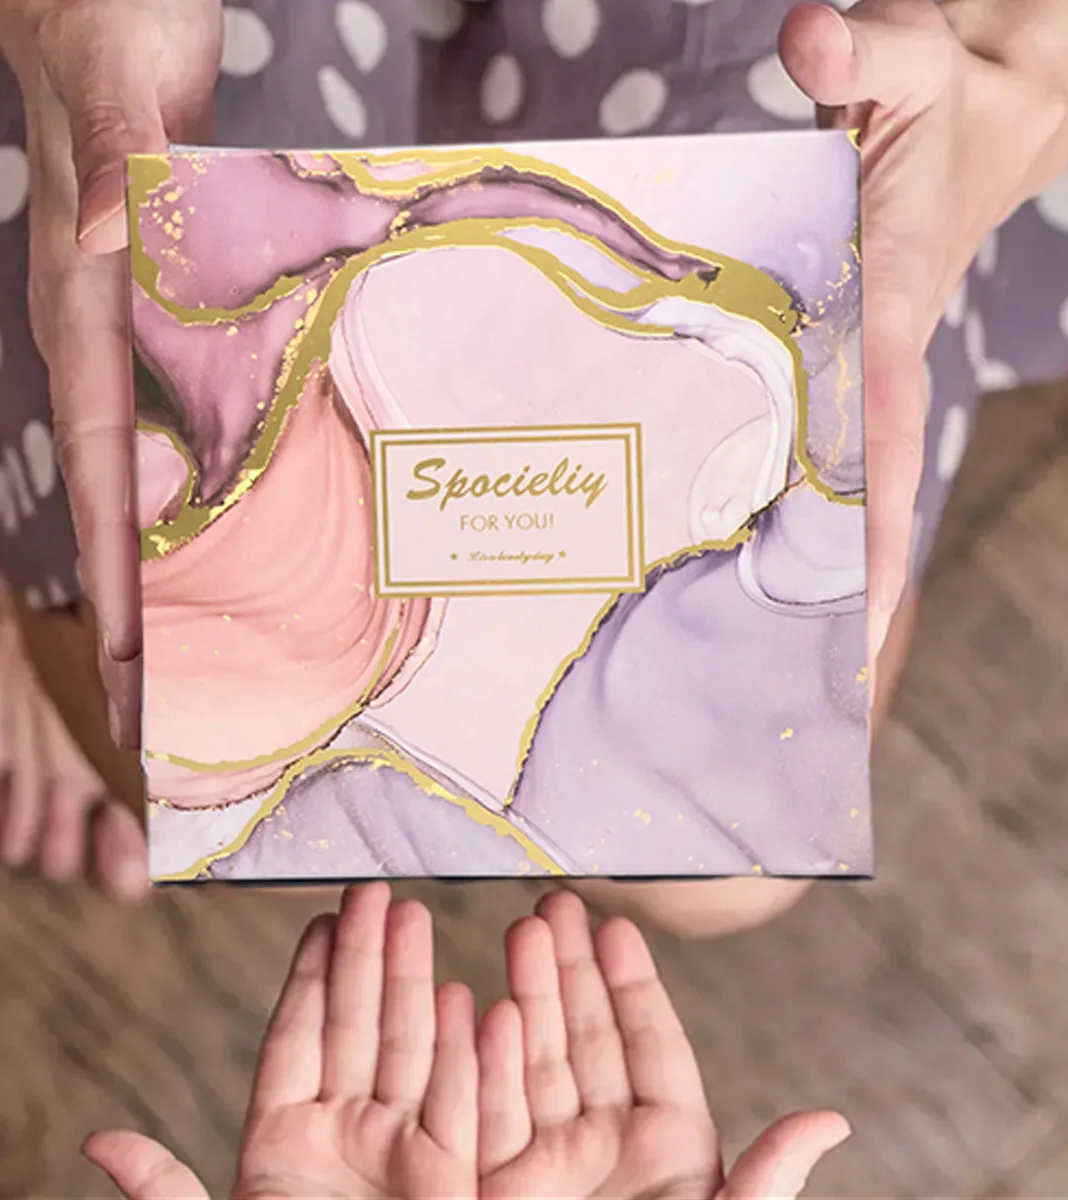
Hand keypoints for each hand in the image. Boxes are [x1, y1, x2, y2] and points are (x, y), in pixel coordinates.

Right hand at [0, 0, 221, 744]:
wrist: (111, 3)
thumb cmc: (116, 31)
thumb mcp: (127, 88)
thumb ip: (121, 160)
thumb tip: (115, 237)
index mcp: (83, 308)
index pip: (98, 467)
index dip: (113, 572)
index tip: (125, 673)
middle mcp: (103, 338)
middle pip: (116, 502)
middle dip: (129, 613)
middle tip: (145, 722)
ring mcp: (137, 334)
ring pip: (148, 479)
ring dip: (164, 575)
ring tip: (183, 670)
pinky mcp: (172, 318)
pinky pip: (186, 430)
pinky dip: (198, 502)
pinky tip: (223, 546)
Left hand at [84, 883, 477, 1198]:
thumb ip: (166, 1193)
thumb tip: (96, 1141)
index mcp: (280, 1144)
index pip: (297, 1038)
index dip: (312, 977)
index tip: (324, 918)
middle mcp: (344, 1136)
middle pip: (357, 1027)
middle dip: (367, 958)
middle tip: (373, 890)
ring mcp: (401, 1155)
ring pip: (410, 1050)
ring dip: (416, 984)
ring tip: (417, 919)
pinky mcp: (451, 1182)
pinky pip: (463, 1109)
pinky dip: (470, 1059)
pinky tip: (475, 1003)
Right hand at [477, 892, 848, 1198]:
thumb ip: (764, 1184)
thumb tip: (831, 1121)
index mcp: (668, 1156)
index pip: (650, 1048)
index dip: (630, 986)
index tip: (614, 926)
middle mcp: (604, 1152)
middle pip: (585, 1037)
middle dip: (570, 968)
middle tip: (554, 905)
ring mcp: (544, 1165)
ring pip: (533, 1058)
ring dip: (524, 992)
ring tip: (518, 930)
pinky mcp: (491, 1186)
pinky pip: (483, 1109)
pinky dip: (476, 1055)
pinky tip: (470, 1002)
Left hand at [778, 0, 1067, 676]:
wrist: (997, 91)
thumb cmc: (957, 84)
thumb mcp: (917, 60)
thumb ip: (868, 50)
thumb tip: (808, 33)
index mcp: (895, 298)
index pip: (884, 422)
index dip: (884, 516)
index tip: (878, 610)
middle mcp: (876, 338)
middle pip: (862, 471)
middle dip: (856, 565)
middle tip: (824, 668)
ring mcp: (858, 343)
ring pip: (837, 456)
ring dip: (825, 537)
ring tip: (782, 631)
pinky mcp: (839, 330)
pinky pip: (814, 416)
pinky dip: (801, 475)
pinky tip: (759, 524)